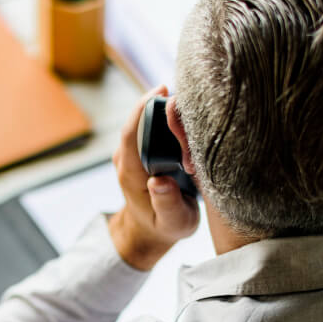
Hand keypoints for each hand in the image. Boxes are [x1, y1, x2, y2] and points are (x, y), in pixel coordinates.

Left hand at [108, 86, 199, 270]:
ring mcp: (135, 153)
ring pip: (147, 121)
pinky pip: (154, 128)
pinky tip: (189, 116)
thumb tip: (160, 182)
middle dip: (161, 104)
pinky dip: (170, 118)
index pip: (130, 133)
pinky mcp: (144, 151)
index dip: (143, 108)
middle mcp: (128, 158)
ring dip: (167, 109)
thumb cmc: (164, 227)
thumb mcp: (172, 222)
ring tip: (194, 108)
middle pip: (140, 120)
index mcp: (131, 173)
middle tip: (190, 99)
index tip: (161, 90)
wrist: (150, 231)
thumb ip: (167, 204)